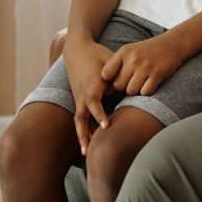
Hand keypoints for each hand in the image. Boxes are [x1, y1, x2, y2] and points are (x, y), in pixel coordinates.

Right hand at [62, 36, 114, 154]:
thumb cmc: (97, 54)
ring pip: (79, 120)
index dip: (100, 115)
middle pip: (82, 118)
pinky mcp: (78, 99)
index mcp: (92, 85)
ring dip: (82, 135)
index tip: (106, 126)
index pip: (95, 104)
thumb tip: (124, 90)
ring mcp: (79, 97)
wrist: (77, 49)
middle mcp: (83, 94)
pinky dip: (83, 128)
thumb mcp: (109, 61)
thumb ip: (117, 75)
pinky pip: (79, 116)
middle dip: (85, 133)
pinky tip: (88, 140)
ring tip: (85, 152)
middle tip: (89, 149)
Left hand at [100, 33, 187, 96]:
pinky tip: (150, 84)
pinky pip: (145, 92)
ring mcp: (145, 67)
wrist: (173, 43)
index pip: (106, 74)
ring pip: (131, 91)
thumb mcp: (131, 50)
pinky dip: (147, 91)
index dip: (110, 81)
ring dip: (135, 91)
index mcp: (123, 52)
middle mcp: (133, 59)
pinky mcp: (157, 74)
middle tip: (132, 83)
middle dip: (123, 87)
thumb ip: (118, 64)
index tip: (118, 80)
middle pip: (118, 86)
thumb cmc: (149, 50)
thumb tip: (105, 84)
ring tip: (141, 83)